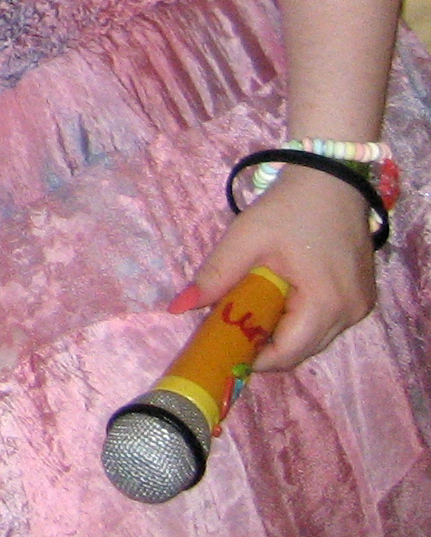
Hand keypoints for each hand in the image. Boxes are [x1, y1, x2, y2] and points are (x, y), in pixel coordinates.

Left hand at [169, 167, 376, 371]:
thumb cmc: (289, 206)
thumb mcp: (245, 238)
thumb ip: (214, 276)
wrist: (332, 177)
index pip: (288, 352)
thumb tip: (177, 308)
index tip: (224, 349)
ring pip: (314, 337)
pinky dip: (299, 318)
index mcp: (326, 302)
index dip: (255, 358)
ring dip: (282, 331)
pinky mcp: (361, 297)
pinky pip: (326, 322)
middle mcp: (350, 313)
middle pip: (301, 349)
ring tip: (250, 310)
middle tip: (231, 329)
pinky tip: (277, 298)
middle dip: (265, 346)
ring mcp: (360, 306)